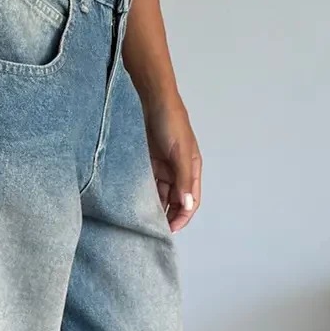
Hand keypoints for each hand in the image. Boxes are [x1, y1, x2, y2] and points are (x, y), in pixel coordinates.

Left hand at [144, 97, 200, 232]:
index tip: (170, 230)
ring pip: (162, 194)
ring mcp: (164, 167)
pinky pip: (149, 183)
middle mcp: (180, 171)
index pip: (191, 201)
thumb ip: (183, 180)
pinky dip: (146, 194)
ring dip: (156, 206)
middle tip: (155, 229)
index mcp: (192, 169)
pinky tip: (137, 203)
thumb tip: (187, 205)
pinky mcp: (150, 163)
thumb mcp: (180, 153)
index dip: (183, 216)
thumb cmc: (171, 123)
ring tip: (145, 220)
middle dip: (169, 215)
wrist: (153, 100)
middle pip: (176, 200)